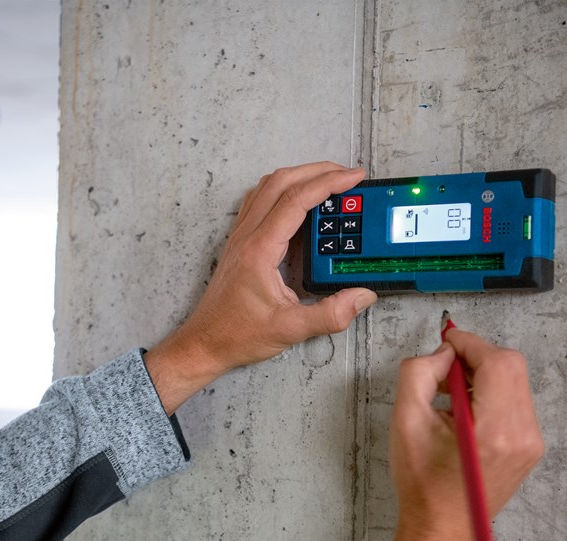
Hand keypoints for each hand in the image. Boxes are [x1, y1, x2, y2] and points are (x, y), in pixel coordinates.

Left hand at [145, 162, 376, 413]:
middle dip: (317, 171)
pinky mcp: (240, 243)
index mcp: (260, 249)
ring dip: (299, 177)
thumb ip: (329, 314)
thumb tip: (361, 296)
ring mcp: (240, 236)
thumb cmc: (237, 334)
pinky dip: (283, 192)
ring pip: (268, 187)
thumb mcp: (290, 329)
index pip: (296, 201)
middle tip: (347, 175)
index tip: (353, 178)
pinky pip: (260, 202)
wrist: (205, 342)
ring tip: (327, 182)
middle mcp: (247, 236)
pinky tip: (299, 204)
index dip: (328, 183)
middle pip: (281, 182)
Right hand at [371, 329, 543, 540]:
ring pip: (514, 382)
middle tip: (443, 369)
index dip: (469, 343)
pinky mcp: (530, 448)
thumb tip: (442, 355)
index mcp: (494, 429)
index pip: (496, 362)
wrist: (441, 529)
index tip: (445, 341)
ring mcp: (531, 443)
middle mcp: (523, 434)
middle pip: (511, 366)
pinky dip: (490, 393)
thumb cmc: (421, 482)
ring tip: (449, 394)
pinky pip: (515, 401)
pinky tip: (463, 411)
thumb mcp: (406, 421)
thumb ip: (419, 373)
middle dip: (476, 357)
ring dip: (483, 375)